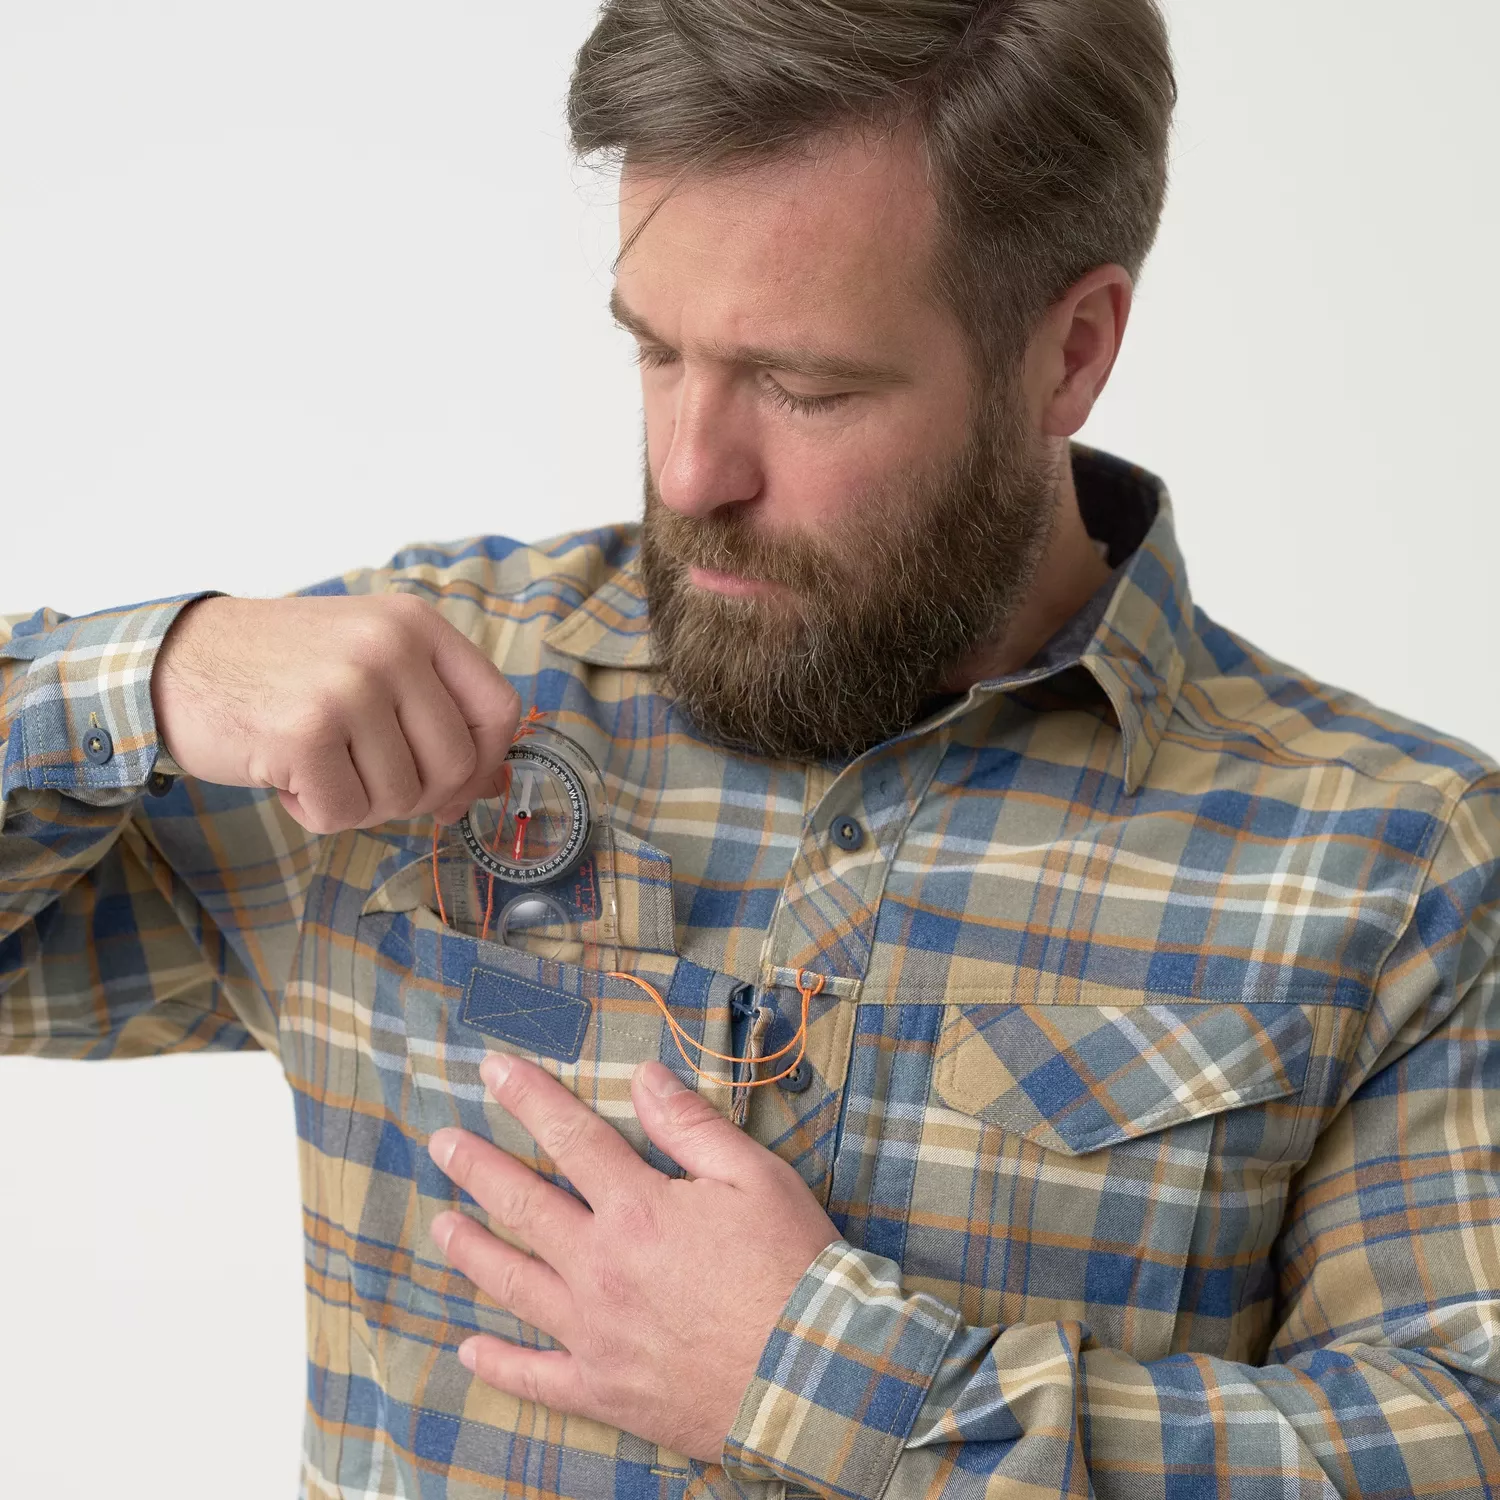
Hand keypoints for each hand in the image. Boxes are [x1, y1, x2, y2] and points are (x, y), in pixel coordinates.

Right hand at [151, 593, 519, 831]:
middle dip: (416, 794)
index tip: (454, 784)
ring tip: (317, 764)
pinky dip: (312, 811)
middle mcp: (389, 647)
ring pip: (400, 798)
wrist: (175, 661)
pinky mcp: (303, 734)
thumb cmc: (283, 670)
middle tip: (365, 778)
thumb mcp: (372, 664)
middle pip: (455, 766)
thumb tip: (492, 786)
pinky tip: (285, 774)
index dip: (484, 763)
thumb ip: (435, 714)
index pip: (499, 709)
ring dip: (357, 802)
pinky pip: (341, 814)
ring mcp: (347, 688)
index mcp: (417, 624)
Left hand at [427, 1055, 841, 1463]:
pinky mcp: (605, 1390)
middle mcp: (601, 1267)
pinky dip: (499, 1366)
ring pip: (515, 1285)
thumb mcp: (754, 1177)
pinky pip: (537, 1378)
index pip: (570, 1138)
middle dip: (478, 1168)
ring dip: (474, 1251)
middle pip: (523, 1206)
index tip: (493, 1071)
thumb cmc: (793, 1268)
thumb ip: (690, 1126)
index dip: (529, 1099)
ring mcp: (596, 1333)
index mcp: (638, 1209)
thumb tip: (644, 1076)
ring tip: (440, 1227)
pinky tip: (470, 1350)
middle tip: (442, 1143)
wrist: (818, 1377)